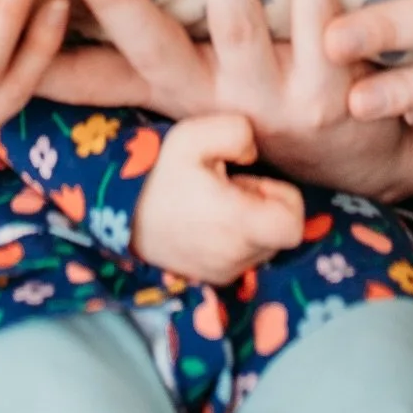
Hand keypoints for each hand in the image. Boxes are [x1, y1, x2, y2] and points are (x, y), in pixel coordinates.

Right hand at [49, 0, 412, 204]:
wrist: (364, 157)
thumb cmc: (259, 106)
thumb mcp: (185, 99)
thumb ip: (115, 72)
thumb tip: (38, 49)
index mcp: (179, 95)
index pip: (103, 73)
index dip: (54, 52)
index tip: (6, 12)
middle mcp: (217, 100)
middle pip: (157, 45)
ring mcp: (275, 98)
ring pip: (238, 22)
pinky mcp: (334, 88)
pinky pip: (320, 16)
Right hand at [130, 113, 304, 282]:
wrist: (119, 212)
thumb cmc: (159, 173)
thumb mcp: (194, 134)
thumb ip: (237, 132)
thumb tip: (253, 154)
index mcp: (238, 223)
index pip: (293, 225)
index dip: (283, 198)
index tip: (252, 182)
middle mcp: (237, 256)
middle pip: (281, 232)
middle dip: (264, 206)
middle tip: (229, 185)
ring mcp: (226, 273)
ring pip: (265, 245)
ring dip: (251, 222)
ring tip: (215, 202)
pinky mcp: (214, 279)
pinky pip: (244, 257)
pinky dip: (236, 238)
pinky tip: (207, 220)